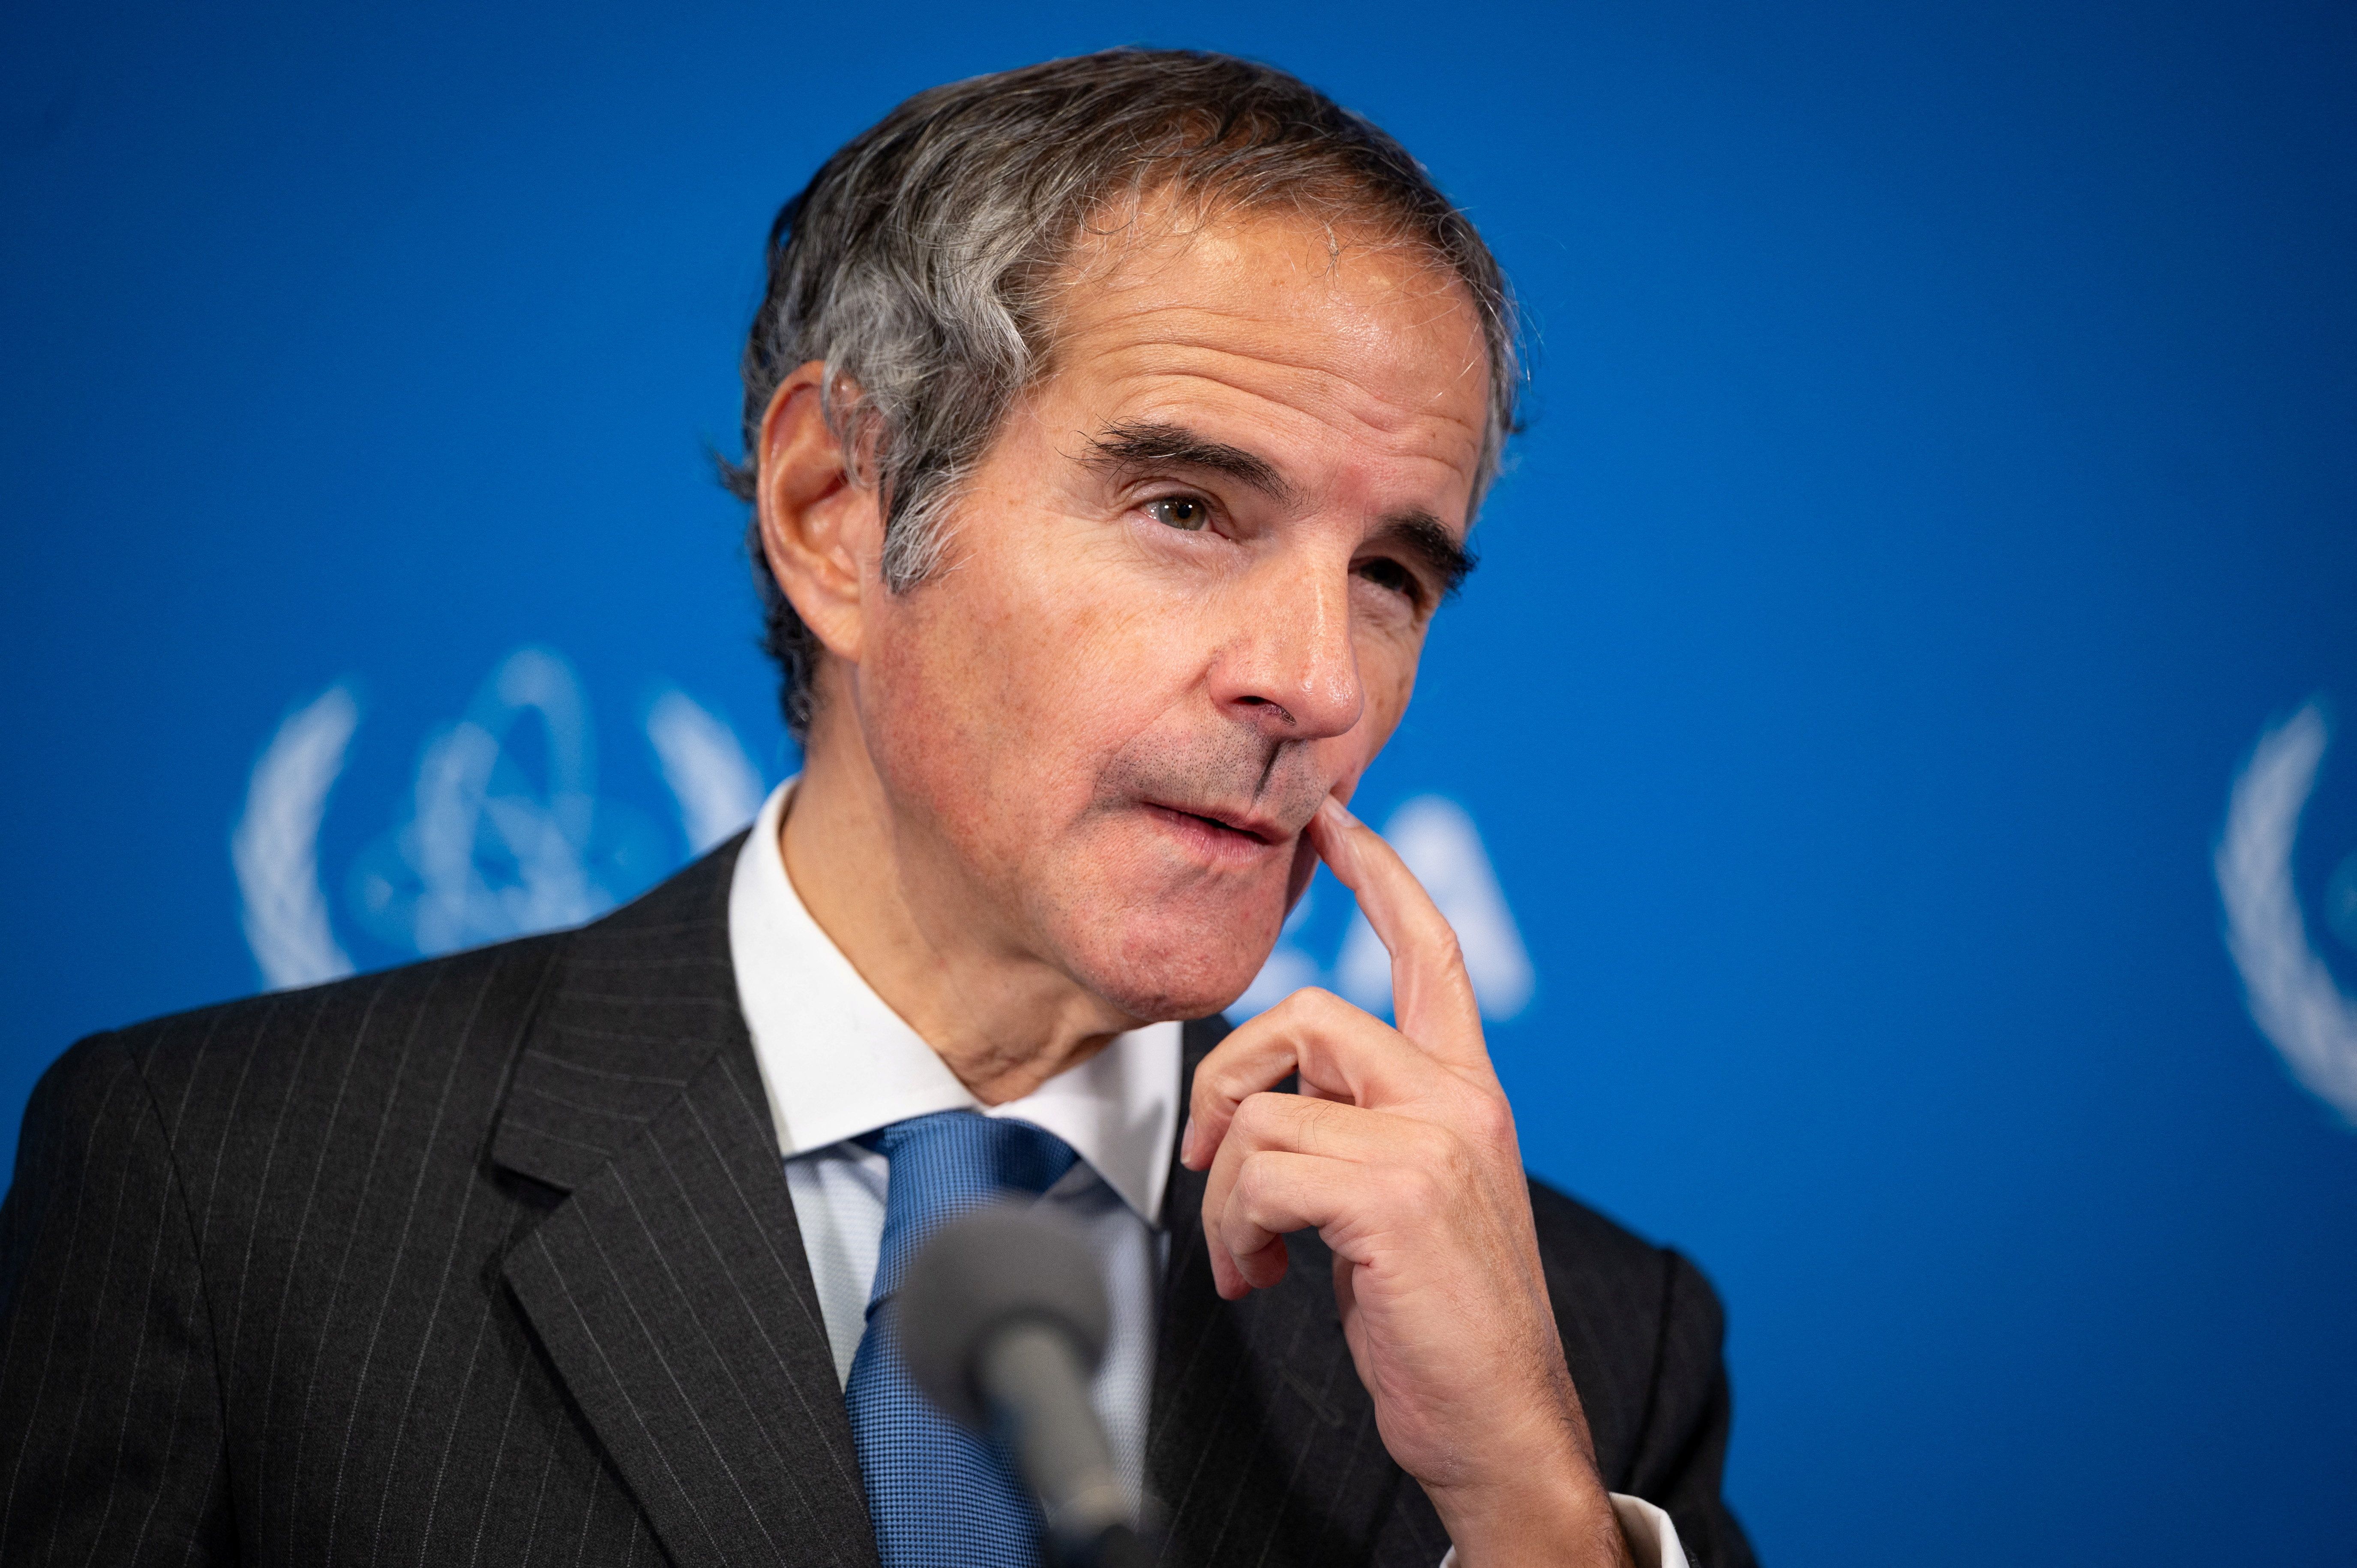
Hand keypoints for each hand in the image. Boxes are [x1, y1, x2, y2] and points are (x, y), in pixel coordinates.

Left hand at [1179, 798, 1633, 1567]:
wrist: (1502, 1428)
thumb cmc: (1444, 1327)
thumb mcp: (1407, 1205)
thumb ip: (1361, 1134)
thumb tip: (1265, 1115)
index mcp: (1466, 1095)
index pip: (1427, 953)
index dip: (1380, 877)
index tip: (1335, 821)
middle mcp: (1459, 1101)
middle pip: (1307, 1015)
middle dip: (1229, 1083)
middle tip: (1211, 1167)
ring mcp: (1433, 1142)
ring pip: (1267, 1107)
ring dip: (1227, 1191)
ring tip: (1250, 1253)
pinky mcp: (1396, 1194)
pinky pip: (1259, 1171)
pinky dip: (1234, 1230)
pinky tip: (1263, 1277)